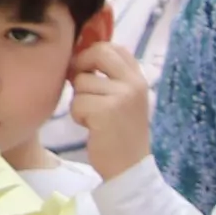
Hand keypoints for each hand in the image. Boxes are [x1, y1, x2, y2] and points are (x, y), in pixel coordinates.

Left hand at [69, 39, 154, 177]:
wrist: (129, 167)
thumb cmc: (121, 132)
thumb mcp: (123, 99)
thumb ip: (110, 77)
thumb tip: (76, 57)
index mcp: (139, 78)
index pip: (114, 47)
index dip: (92, 53)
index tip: (86, 69)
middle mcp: (134, 83)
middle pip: (98, 53)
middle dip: (81, 65)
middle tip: (79, 85)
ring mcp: (122, 97)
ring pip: (81, 82)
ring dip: (79, 100)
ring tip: (92, 116)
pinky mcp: (106, 112)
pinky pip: (77, 102)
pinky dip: (78, 116)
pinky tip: (91, 127)